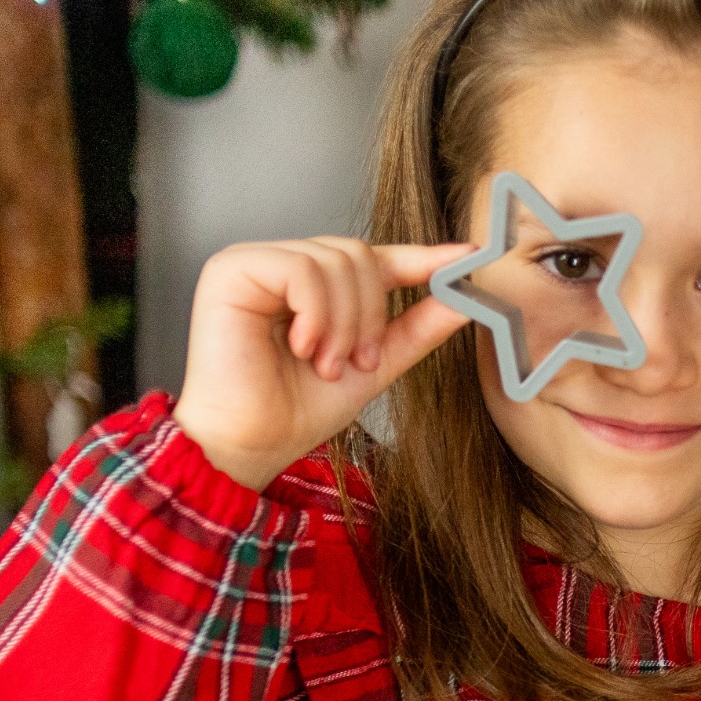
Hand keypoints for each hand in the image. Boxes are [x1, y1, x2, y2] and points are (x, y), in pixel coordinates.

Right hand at [173, 237, 474, 490]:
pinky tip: (302, 347)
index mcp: (315, 287)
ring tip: (324, 364)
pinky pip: (302, 269)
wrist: (252, 445)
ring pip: (336, 261)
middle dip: (371, 315)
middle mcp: (285, 267)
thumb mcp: (375, 367)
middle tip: (356, 362)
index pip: (376, 258)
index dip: (421, 257)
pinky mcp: (232, 268)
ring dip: (344, 324)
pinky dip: (317, 314)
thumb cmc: (296, 411)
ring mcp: (257, 263)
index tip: (468, 256)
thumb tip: (464, 299)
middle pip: (359, 254)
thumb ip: (416, 329)